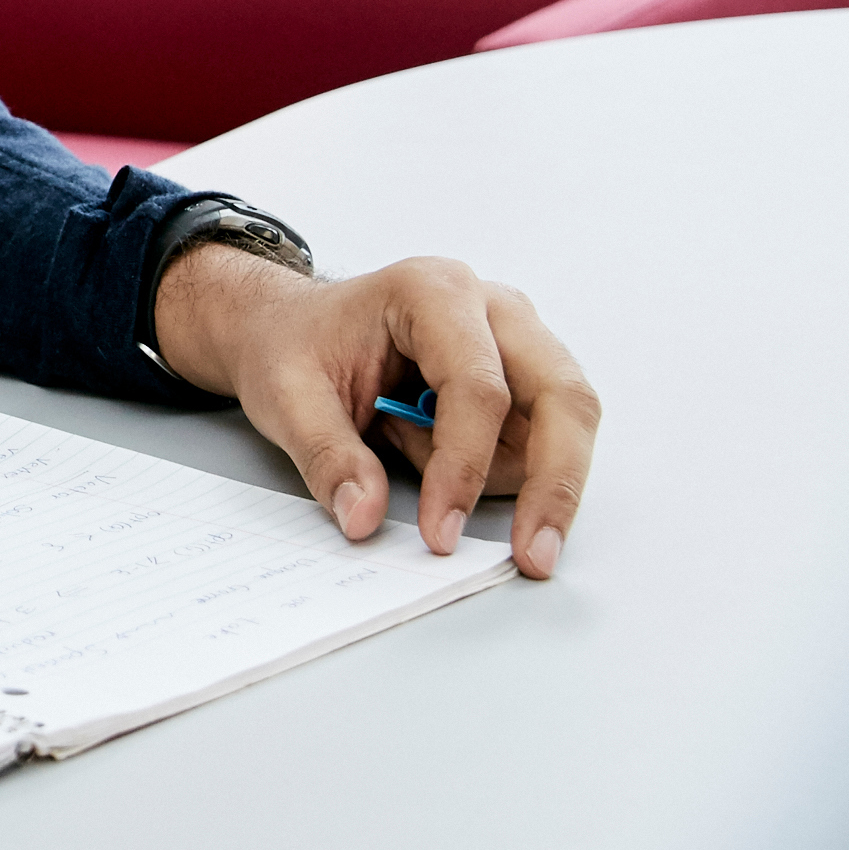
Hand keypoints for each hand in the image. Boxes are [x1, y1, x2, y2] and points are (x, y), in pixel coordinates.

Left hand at [153, 245, 600, 581]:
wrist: (293, 330)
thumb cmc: (293, 347)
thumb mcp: (285, 397)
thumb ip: (326, 456)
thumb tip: (364, 517)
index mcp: (433, 293)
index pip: (478, 388)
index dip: (465, 467)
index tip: (442, 532)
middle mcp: (493, 308)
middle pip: (563, 399)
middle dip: (554, 486)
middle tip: (532, 556)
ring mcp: (519, 339)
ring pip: (562, 427)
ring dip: (505, 472)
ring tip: (406, 445)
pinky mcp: (526, 377)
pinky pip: (544, 441)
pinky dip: (503, 469)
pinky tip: (433, 447)